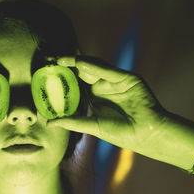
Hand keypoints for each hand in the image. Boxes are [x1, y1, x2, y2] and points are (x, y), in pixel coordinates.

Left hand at [47, 56, 169, 155]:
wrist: (145, 134)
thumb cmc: (121, 133)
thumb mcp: (92, 125)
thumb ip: (72, 122)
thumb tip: (49, 122)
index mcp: (95, 96)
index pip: (76, 83)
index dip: (63, 77)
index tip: (47, 72)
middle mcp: (104, 86)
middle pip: (83, 72)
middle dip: (68, 65)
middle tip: (50, 60)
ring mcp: (115, 81)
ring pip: (94, 68)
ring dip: (78, 62)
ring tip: (61, 59)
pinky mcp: (127, 79)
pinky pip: (108, 71)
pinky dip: (94, 66)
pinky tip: (79, 63)